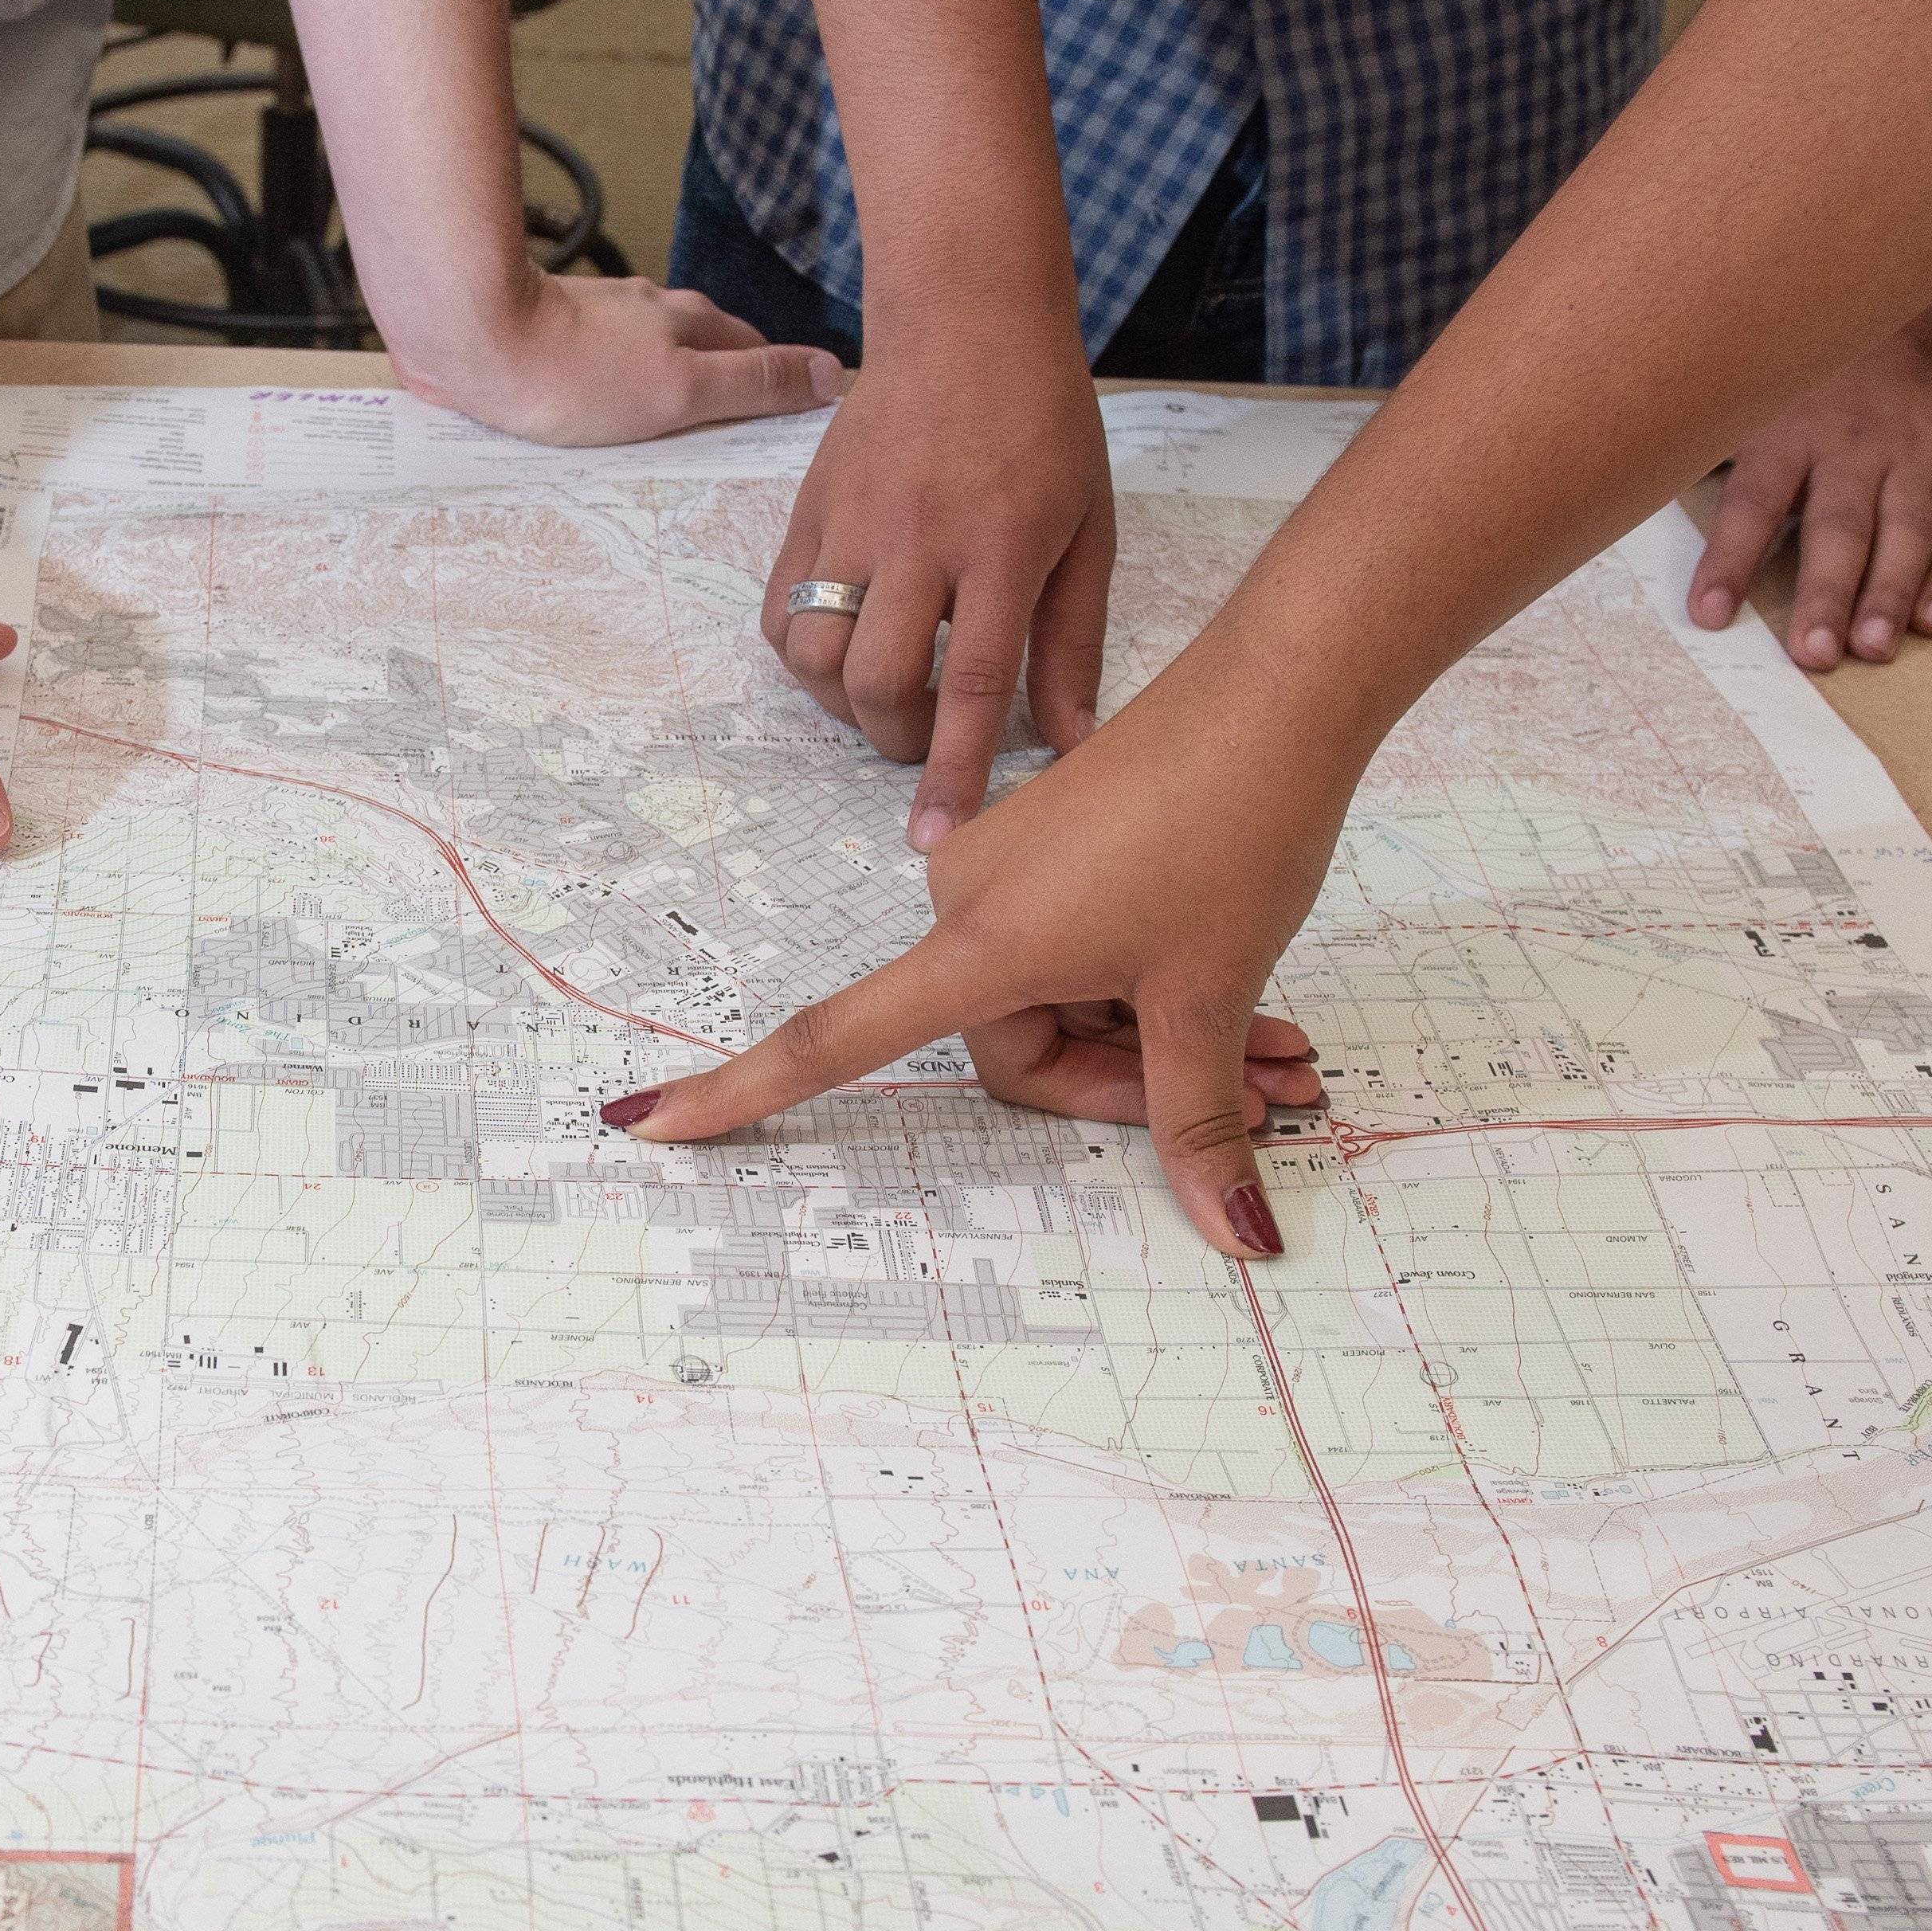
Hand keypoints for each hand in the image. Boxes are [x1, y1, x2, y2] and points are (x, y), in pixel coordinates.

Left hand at [379, 266, 840, 446]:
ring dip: (663, 386)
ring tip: (668, 434)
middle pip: (704, 350)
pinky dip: (610, 388)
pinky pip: (594, 364)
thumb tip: (832, 372)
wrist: (469, 336)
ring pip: (648, 355)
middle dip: (723, 385)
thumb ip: (754, 383)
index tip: (792, 422)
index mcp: (691, 324)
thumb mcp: (681, 390)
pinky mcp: (544, 330)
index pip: (758, 352)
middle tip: (734, 439)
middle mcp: (650, 311)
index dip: (778, 384)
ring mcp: (596, 317)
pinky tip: (596, 416)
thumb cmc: (575, 374)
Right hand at [609, 635, 1335, 1247]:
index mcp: (980, 945)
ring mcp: (1007, 870)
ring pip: (1067, 1002)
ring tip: (1287, 1055)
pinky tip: (1259, 1007)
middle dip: (1130, 1083)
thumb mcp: (1212, 994)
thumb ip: (1203, 1121)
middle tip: (1264, 1094)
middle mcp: (968, 904)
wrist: (1277, 694)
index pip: (837, 1040)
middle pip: (1017, 1046)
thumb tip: (1239, 1236)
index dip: (739, 1092)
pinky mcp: (1050, 844)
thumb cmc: (1232, 831)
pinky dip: (1159, 985)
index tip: (644, 1124)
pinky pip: (1083, 950)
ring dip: (1166, 1039)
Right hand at [765, 320, 1115, 849]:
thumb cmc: (1044, 425)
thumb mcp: (1088, 530)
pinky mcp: (808, 508)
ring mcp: (853, 522)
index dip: (953, 770)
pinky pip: (779, 611)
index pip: (970, 683)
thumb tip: (1069, 741)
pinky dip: (800, 653)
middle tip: (920, 743)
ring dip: (841, 703)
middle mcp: (918, 539)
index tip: (935, 838)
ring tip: (879, 696)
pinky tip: (839, 648)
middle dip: (894, 742)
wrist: (967, 319)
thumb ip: (1073, 639)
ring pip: (814, 653)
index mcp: (1000, 547)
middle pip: (878, 681)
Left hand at [1686, 294, 1931, 671]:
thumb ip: (1701, 460)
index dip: (1730, 559)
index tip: (1709, 614)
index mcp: (1784, 434)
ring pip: (1907, 530)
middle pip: (1839, 525)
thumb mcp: (1740, 409)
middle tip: (1815, 655)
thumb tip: (1622, 503)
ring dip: (1891, 593)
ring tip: (1875, 649)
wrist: (1876, 328)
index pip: (1753, 502)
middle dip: (1828, 593)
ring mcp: (1908, 456)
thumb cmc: (1788, 392)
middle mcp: (1851, 445)